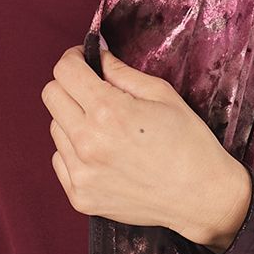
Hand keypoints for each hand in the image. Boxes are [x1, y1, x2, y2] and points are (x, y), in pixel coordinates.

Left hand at [42, 42, 252, 251]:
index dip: (75, 59)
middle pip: (51, 96)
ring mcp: (80, 173)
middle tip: (93, 91)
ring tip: (107, 130)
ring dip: (74, 120)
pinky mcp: (79, 197)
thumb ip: (121, 72)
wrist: (201, 197)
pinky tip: (104, 155)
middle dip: (70, 85)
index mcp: (108, 111)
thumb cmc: (189, 143)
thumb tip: (96, 55)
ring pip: (55, 128)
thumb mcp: (162, 95)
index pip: (64, 71)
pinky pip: (60, 160)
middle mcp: (87, 142)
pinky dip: (75, 152)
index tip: (85, 61)